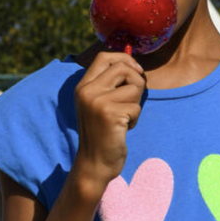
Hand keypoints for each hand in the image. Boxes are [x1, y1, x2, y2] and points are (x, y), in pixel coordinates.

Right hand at [73, 51, 145, 197]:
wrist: (94, 163)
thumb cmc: (103, 133)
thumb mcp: (100, 104)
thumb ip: (110, 85)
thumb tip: (134, 65)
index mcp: (83, 86)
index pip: (104, 57)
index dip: (125, 59)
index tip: (136, 71)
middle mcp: (87, 91)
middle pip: (123, 68)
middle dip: (137, 82)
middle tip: (132, 101)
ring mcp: (97, 102)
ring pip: (133, 87)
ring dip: (136, 104)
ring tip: (124, 118)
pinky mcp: (110, 114)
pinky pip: (136, 107)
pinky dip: (135, 119)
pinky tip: (124, 129)